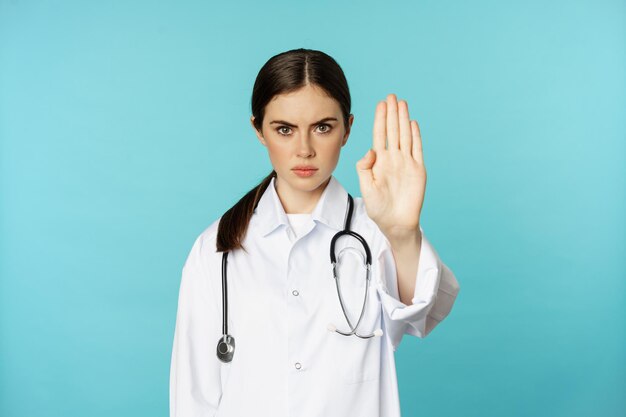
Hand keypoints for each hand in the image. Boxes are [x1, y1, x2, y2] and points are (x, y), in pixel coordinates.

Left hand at [355, 94, 426, 239]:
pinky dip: (416, 136)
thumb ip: (364, 168)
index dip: (380, 119)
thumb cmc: (378, 208)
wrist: (395, 223)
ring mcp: (406, 163)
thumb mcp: (365, 187)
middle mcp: (393, 159)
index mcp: (379, 162)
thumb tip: (371, 149)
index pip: (380, 135)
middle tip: (391, 96)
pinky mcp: (418, 170)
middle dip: (392, 113)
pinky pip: (417, 150)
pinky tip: (413, 123)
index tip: (380, 104)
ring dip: (403, 119)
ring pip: (405, 136)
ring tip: (402, 103)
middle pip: (393, 131)